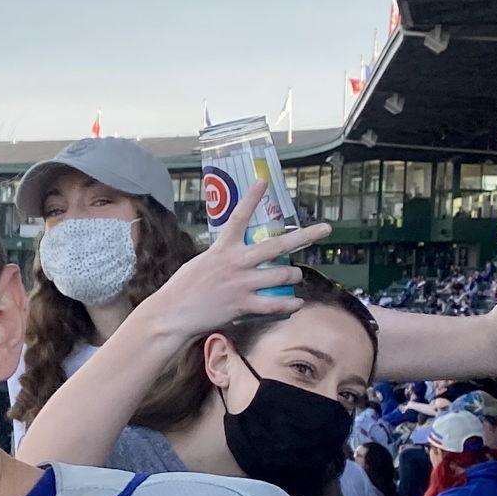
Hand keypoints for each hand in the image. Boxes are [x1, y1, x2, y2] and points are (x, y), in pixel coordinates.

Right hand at [134, 184, 331, 341]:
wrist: (171, 314)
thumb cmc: (182, 289)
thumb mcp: (200, 263)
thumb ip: (221, 257)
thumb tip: (234, 254)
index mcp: (221, 249)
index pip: (238, 217)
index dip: (251, 197)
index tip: (263, 180)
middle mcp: (235, 262)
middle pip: (276, 245)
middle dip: (305, 236)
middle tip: (325, 229)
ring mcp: (241, 284)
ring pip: (282, 275)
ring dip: (294, 275)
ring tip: (297, 276)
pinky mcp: (242, 305)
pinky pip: (275, 304)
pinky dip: (290, 305)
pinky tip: (297, 304)